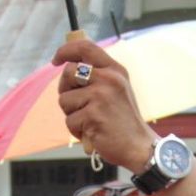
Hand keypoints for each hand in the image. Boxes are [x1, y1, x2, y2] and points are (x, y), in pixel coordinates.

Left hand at [53, 40, 159, 173]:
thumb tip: (68, 67)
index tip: (56, 60)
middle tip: (76, 104)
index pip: (85, 48)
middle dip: (65, 89)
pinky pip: (69, 120)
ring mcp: (100, 96)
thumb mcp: (117, 90)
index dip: (66, 50)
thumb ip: (99, 77)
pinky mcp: (92, 115)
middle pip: (68, 72)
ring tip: (90, 122)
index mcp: (115, 70)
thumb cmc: (124, 121)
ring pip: (64, 99)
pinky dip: (76, 130)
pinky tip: (92, 133)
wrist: (139, 147)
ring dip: (71, 114)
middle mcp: (108, 79)